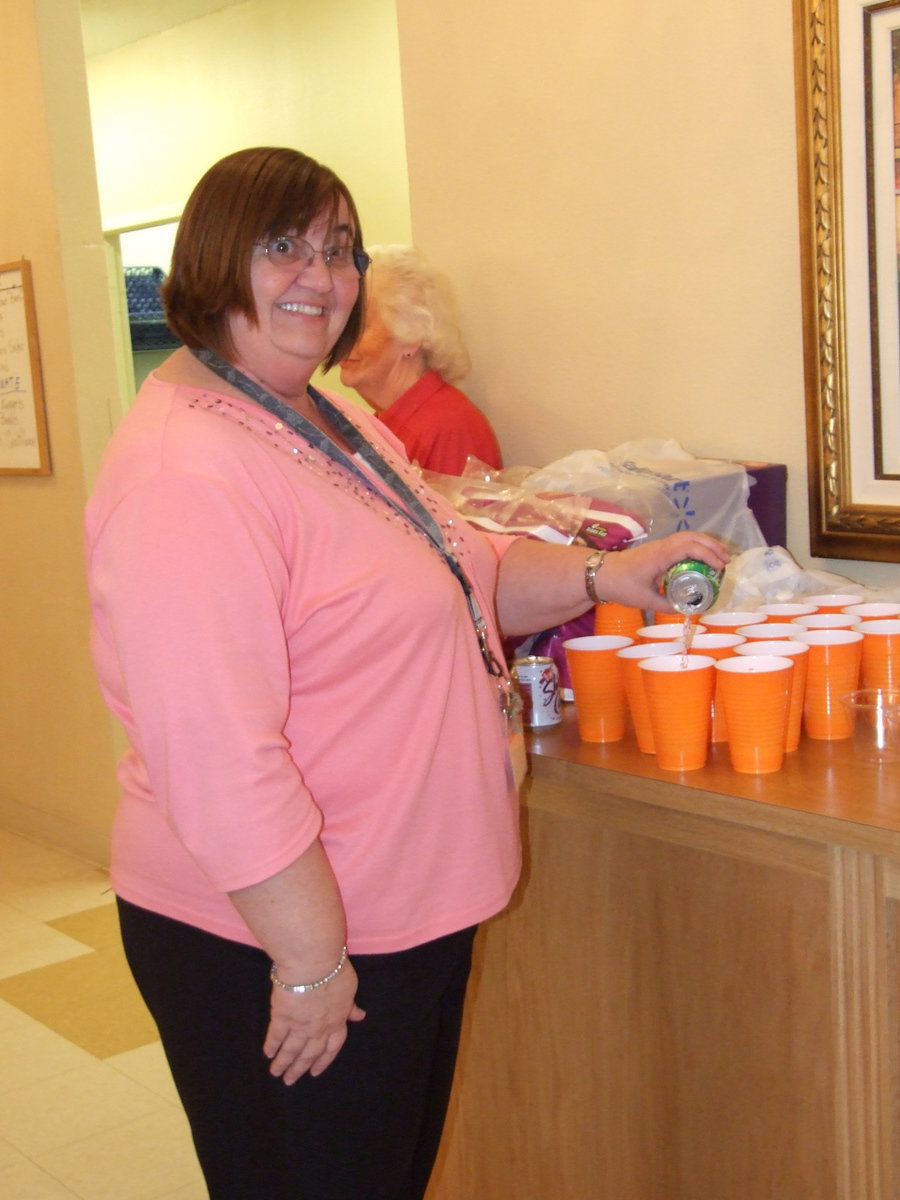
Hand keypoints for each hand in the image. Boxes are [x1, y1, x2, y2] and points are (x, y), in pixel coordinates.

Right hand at [264, 962, 364, 1083]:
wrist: (313, 963)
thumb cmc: (335, 970)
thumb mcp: (349, 987)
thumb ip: (350, 1006)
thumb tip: (359, 1016)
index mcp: (337, 1020)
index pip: (332, 1046)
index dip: (324, 1060)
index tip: (316, 1072)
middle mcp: (318, 1028)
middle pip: (309, 1053)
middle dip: (299, 1068)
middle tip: (290, 1081)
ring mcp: (299, 1024)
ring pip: (291, 1049)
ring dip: (283, 1063)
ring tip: (275, 1073)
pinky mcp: (281, 1016)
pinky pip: (276, 1035)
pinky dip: (271, 1046)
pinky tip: (267, 1053)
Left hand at [600, 531, 729, 613]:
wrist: (601, 574)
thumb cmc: (622, 585)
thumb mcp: (645, 600)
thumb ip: (666, 605)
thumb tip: (685, 609)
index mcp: (660, 556)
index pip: (689, 548)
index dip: (707, 555)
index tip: (719, 567)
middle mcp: (661, 546)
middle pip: (692, 537)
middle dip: (712, 546)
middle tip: (726, 560)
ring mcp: (659, 545)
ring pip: (687, 537)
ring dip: (705, 544)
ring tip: (720, 556)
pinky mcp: (657, 548)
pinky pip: (680, 542)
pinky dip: (695, 546)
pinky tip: (702, 557)